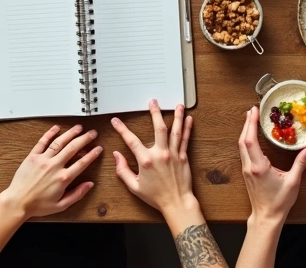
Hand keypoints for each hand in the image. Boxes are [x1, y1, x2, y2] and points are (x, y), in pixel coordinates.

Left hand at [0, 124, 101, 221]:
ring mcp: (43, 160)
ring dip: (70, 133)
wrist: (17, 202)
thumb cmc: (37, 205)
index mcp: (63, 178)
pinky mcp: (32, 157)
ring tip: (79, 128)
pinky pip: (42, 142)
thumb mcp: (61, 205)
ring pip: (59, 142)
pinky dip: (50, 133)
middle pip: (73, 148)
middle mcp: (54, 166)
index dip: (92, 154)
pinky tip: (56, 128)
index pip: (82, 163)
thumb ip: (77, 194)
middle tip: (92, 133)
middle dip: (85, 139)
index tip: (98, 149)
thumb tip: (89, 185)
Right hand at [111, 100, 195, 216]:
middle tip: (153, 102)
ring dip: (177, 116)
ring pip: (176, 131)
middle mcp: (161, 154)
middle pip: (159, 128)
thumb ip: (123, 171)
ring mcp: (174, 154)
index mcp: (146, 161)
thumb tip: (116, 156)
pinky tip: (189, 119)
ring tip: (178, 105)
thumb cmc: (155, 197)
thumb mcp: (134, 187)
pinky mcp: (183, 157)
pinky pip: (186, 140)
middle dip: (155, 113)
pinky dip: (187, 128)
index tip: (116, 121)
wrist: (176, 203)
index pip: (131, 141)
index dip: (122, 130)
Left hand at [238, 106, 305, 224]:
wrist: (266, 216)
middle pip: (242, 140)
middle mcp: (249, 166)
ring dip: (245, 131)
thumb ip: (300, 163)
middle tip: (252, 110)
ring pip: (241, 146)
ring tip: (250, 119)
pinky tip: (251, 135)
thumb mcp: (293, 182)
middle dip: (246, 123)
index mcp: (259, 167)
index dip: (250, 124)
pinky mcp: (247, 172)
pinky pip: (243, 152)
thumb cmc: (279, 202)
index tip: (254, 112)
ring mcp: (246, 169)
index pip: (250, 141)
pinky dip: (246, 140)